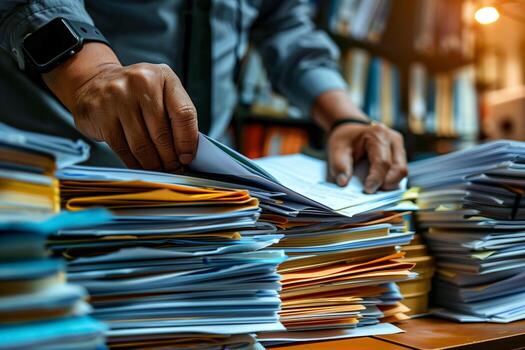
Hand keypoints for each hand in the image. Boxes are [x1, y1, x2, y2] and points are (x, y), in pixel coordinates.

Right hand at [42, 43, 197, 171]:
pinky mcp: (101, 115)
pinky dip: (134, 163)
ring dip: (153, 164)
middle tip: (173, 169)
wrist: (95, 83)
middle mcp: (140, 83)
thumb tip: (187, 151)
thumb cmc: (135, 91)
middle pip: (162, 134)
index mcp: (163, 77)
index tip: (187, 157)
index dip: (187, 141)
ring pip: (142, 145)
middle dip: (170, 158)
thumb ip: (176, 115)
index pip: (184, 113)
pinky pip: (123, 149)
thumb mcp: (161, 92)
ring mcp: (118, 98)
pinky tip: (141, 165)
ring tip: (159, 169)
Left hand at [327, 122, 407, 192]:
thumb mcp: (336, 150)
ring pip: (402, 171)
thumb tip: (343, 182)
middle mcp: (393, 138)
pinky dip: (390, 180)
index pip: (382, 162)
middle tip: (371, 192)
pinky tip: (378, 184)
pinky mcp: (400, 154)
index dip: (376, 179)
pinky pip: (400, 171)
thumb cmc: (345, 140)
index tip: (368, 190)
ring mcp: (399, 146)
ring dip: (390, 183)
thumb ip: (340, 166)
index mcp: (378, 134)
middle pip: (398, 168)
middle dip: (386, 184)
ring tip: (374, 188)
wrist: (351, 132)